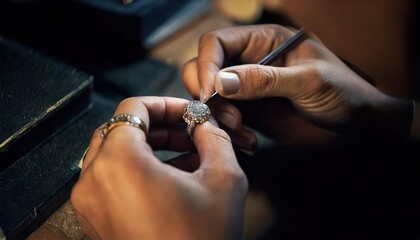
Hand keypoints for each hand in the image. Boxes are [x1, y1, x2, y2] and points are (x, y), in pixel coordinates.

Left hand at [71, 96, 247, 239]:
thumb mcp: (223, 179)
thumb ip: (214, 137)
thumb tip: (205, 122)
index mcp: (119, 162)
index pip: (132, 108)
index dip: (164, 103)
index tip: (187, 111)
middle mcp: (95, 180)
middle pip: (122, 129)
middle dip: (159, 126)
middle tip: (189, 130)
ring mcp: (91, 201)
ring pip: (117, 153)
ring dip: (151, 147)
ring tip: (187, 155)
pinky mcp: (97, 218)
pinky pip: (114, 178)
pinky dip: (140, 169)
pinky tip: (174, 177)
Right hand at [183, 24, 411, 147]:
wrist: (357, 127)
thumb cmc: (343, 92)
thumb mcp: (308, 80)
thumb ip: (265, 79)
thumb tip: (221, 82)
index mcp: (264, 41)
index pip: (217, 42)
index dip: (206, 64)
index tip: (208, 92)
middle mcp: (250, 61)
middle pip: (205, 68)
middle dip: (209, 94)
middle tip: (228, 116)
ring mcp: (248, 89)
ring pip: (211, 97)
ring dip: (218, 116)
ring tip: (241, 131)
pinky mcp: (250, 113)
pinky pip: (224, 119)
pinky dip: (228, 132)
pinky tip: (248, 141)